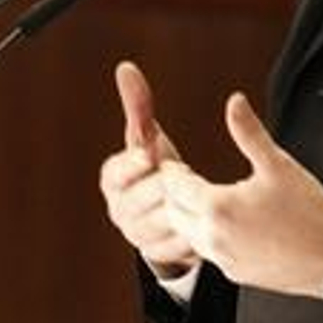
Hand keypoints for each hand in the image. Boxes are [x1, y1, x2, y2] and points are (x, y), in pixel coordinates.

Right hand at [98, 61, 199, 277]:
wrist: (166, 210)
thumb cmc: (156, 165)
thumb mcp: (147, 137)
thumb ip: (138, 105)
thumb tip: (126, 68)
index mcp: (112, 181)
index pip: (115, 173)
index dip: (132, 163)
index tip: (150, 153)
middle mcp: (119, 210)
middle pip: (144, 196)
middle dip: (167, 183)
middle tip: (185, 173)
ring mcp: (138, 235)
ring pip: (165, 218)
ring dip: (185, 205)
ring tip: (200, 194)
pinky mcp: (161, 254)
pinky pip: (183, 239)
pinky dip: (198, 227)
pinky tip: (210, 218)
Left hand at [158, 91, 322, 298]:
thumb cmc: (310, 209)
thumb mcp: (278, 164)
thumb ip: (249, 132)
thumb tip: (234, 102)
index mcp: (218, 206)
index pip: (174, 186)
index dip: (171, 172)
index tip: (174, 164)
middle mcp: (213, 236)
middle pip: (172, 213)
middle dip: (174, 196)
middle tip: (184, 180)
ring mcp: (223, 258)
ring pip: (187, 236)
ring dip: (189, 218)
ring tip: (205, 201)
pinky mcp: (236, 272)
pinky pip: (209, 253)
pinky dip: (209, 237)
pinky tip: (229, 225)